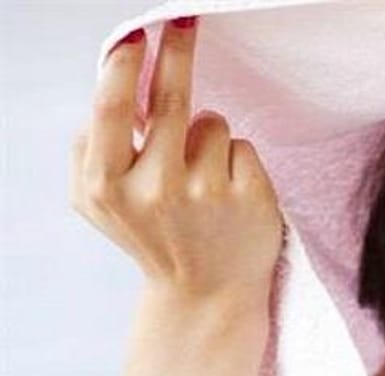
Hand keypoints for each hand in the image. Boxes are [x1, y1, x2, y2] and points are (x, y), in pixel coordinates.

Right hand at [70, 17, 283, 306]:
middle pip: (171, 100)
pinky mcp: (249, 198)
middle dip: (176, 53)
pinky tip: (229, 195)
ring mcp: (206, 195)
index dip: (123, 67)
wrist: (205, 294)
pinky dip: (237, 161)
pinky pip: (242, 146)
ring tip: (203, 181)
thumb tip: (107, 88)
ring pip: (212, 121)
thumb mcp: (99, 202)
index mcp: (107, 186)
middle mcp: (155, 190)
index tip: (135, 36)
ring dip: (209, 138)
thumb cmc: (152, 235)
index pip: (113, 111)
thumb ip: (91, 149)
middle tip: (183, 20)